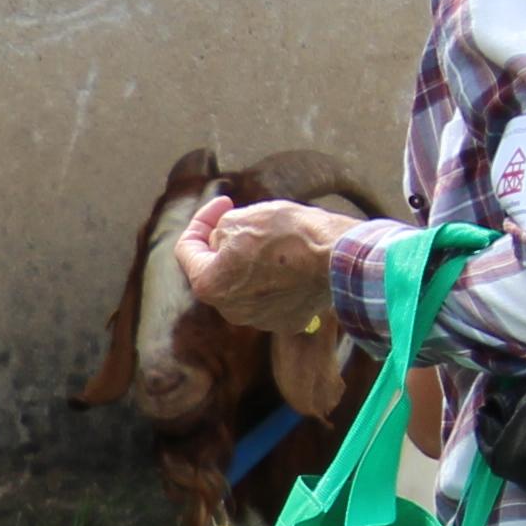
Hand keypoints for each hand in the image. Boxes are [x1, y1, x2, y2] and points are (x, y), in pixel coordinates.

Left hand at [180, 192, 356, 334]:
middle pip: (217, 269)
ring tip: (275, 239)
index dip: (201, 220)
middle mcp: (230, 311)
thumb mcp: (240, 217)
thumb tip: (220, 240)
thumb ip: (219, 231)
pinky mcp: (287, 321)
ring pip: (245, 284)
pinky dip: (276, 277)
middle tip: (246, 219)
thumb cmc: (288, 234)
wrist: (339, 258)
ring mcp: (260, 320)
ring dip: (251, 261)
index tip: (223, 204)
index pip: (187, 249)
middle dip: (226, 243)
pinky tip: (292, 259)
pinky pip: (272, 295)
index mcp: (209, 285)